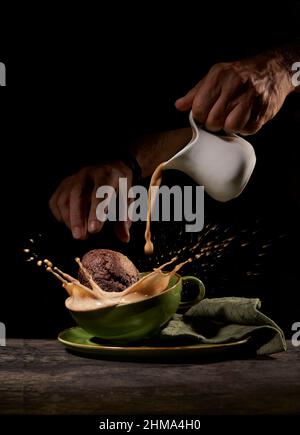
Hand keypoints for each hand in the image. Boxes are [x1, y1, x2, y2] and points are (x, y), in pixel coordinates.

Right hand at [49, 161, 132, 241]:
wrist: (110, 168)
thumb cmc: (119, 187)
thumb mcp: (128, 199)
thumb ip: (125, 218)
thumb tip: (124, 238)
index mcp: (107, 175)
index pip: (99, 193)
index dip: (96, 212)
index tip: (94, 230)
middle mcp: (88, 173)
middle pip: (77, 194)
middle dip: (77, 218)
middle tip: (80, 237)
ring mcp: (73, 178)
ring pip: (64, 199)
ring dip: (69, 219)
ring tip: (79, 234)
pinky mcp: (63, 185)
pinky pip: (56, 201)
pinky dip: (60, 216)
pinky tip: (70, 224)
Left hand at [175, 52, 294, 134]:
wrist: (273, 70)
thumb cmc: (239, 75)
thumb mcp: (215, 76)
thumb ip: (196, 93)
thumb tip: (179, 106)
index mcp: (219, 76)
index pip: (199, 108)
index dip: (200, 116)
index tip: (205, 113)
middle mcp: (235, 84)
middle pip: (213, 121)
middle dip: (214, 123)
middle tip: (221, 116)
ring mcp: (251, 97)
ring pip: (230, 127)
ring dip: (230, 126)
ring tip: (233, 116)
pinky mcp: (263, 110)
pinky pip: (247, 130)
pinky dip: (245, 127)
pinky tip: (246, 116)